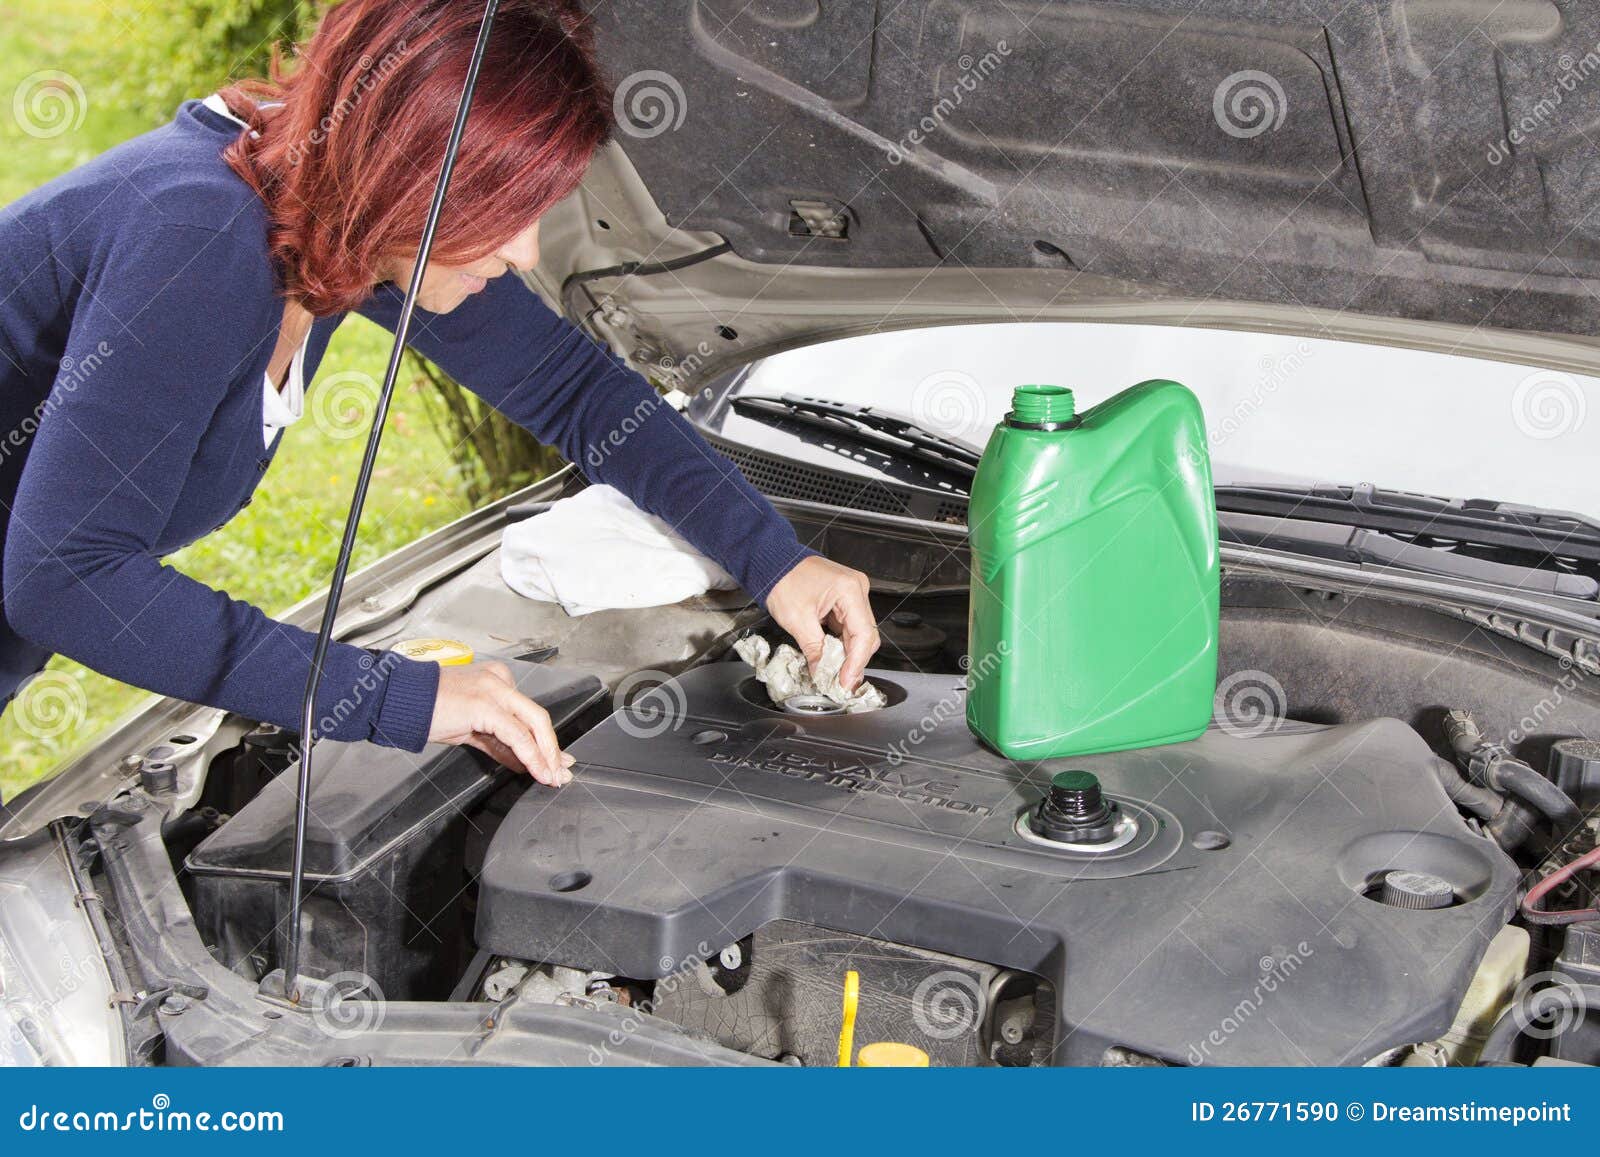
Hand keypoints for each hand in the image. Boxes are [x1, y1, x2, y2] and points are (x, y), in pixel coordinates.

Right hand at [428, 662, 573, 785]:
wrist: (399, 701)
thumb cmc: (428, 711)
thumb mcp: (470, 729)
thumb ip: (498, 743)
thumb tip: (521, 761)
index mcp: (497, 681)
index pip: (527, 716)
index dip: (544, 742)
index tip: (554, 762)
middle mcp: (500, 681)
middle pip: (537, 718)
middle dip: (552, 749)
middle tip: (561, 773)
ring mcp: (494, 690)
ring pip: (532, 725)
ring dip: (545, 756)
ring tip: (551, 777)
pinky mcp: (485, 705)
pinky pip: (516, 734)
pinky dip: (530, 755)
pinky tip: (536, 770)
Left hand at [765, 555, 879, 690]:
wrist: (774, 562)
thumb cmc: (783, 579)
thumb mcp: (797, 620)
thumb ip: (814, 650)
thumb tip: (822, 672)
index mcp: (849, 590)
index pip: (863, 634)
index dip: (856, 662)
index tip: (846, 681)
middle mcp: (857, 589)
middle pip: (866, 635)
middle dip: (853, 661)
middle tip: (840, 682)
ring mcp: (852, 594)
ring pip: (859, 633)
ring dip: (847, 654)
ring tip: (834, 673)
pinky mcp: (844, 599)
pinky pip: (849, 626)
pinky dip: (841, 644)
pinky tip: (832, 657)